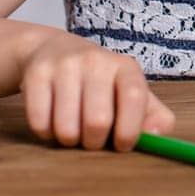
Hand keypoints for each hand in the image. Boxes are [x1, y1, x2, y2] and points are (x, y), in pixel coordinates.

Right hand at [17, 30, 175, 150]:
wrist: (54, 49)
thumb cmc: (100, 83)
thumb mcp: (129, 92)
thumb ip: (152, 116)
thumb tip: (158, 135)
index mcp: (125, 66)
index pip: (133, 97)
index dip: (129, 129)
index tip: (122, 146)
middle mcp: (96, 60)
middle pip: (98, 120)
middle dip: (95, 143)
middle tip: (91, 140)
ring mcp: (65, 65)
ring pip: (66, 127)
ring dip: (69, 140)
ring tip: (72, 130)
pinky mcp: (37, 73)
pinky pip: (39, 122)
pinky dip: (46, 133)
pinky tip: (52, 122)